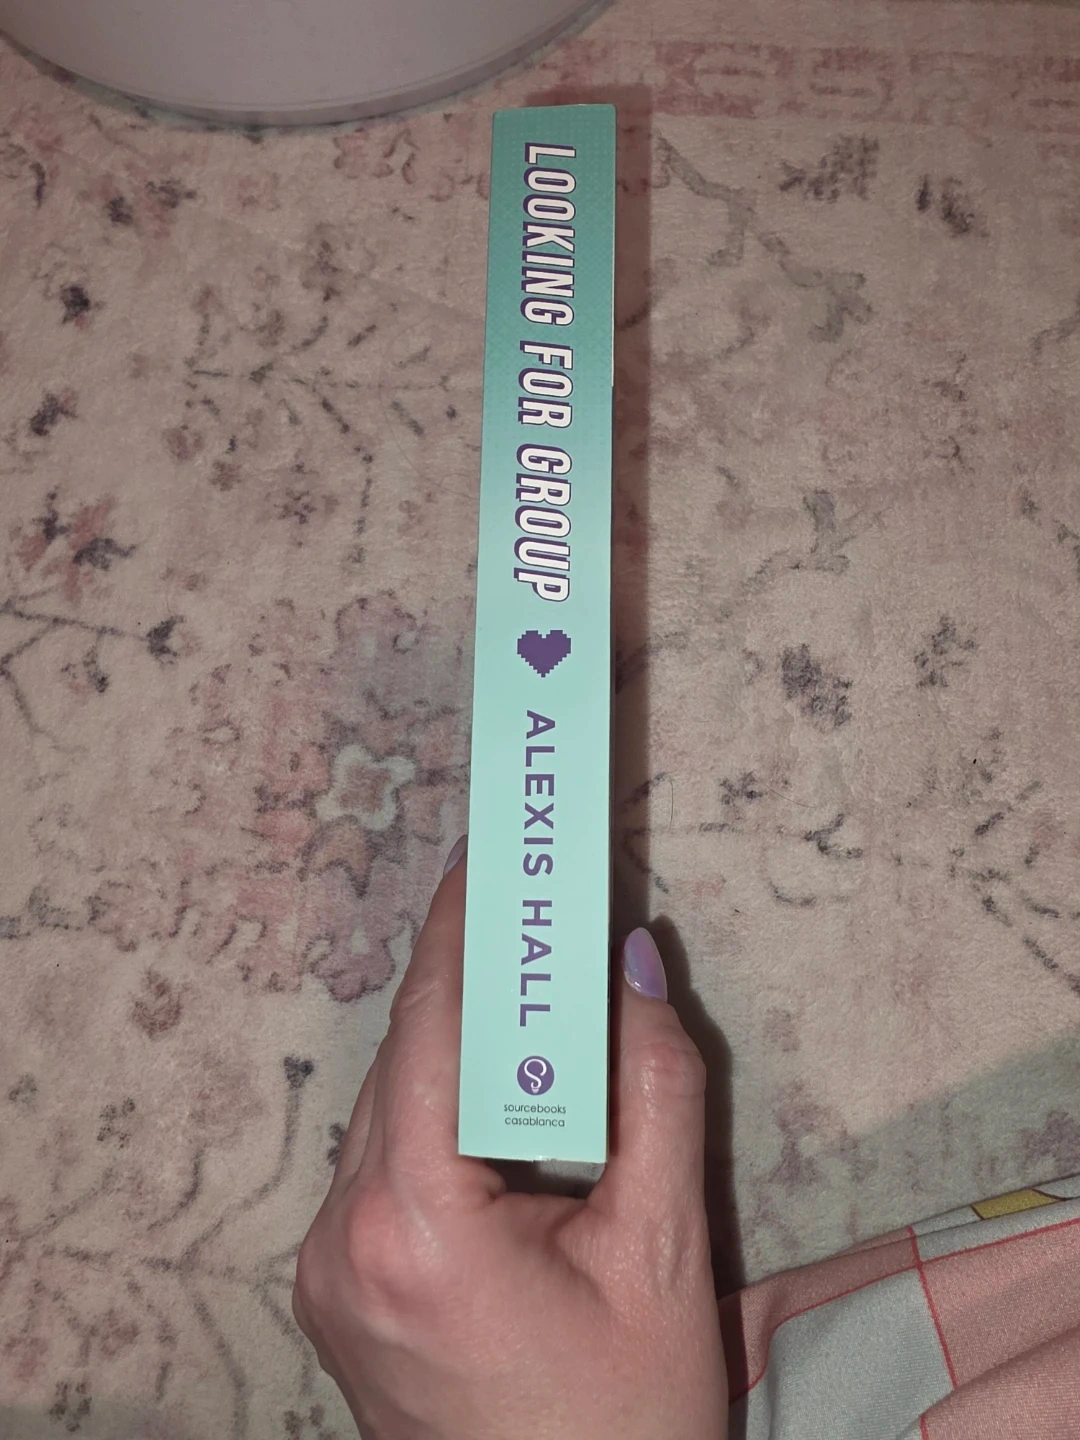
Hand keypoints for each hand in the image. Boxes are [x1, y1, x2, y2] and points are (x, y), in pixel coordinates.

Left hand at [293, 841, 726, 1439]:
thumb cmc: (628, 1419)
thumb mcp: (663, 1249)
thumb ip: (655, 1089)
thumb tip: (630, 962)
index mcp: (412, 1227)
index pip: (429, 1029)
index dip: (460, 928)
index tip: (491, 858)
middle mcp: (339, 1242)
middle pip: (405, 1064)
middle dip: (471, 985)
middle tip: (531, 915)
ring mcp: (324, 1274)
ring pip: (389, 1111)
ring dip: (457, 1051)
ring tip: (529, 995)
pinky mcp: (334, 1294)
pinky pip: (382, 1164)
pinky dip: (439, 1116)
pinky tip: (501, 1099)